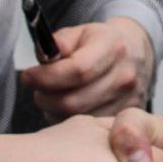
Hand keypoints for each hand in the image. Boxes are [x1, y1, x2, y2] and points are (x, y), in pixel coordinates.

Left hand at [19, 17, 153, 120]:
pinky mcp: (122, 118)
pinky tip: (66, 107)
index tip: (28, 76)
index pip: (76, 70)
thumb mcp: (80, 32)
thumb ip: (58, 42)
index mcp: (112, 48)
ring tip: (52, 96)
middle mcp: (123, 77)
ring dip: (54, 111)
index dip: (46, 77)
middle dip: (45, 97)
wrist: (134, 55)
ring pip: (76, 118)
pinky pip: (87, 128)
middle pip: (73, 101)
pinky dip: (68, 120)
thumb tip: (44, 57)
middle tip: (37, 89)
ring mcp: (126, 101)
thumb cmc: (100, 43)